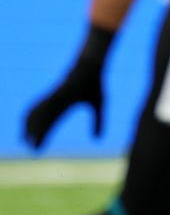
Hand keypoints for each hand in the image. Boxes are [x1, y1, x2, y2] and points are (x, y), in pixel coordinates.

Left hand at [24, 26, 113, 149]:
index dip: (44, 135)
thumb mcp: (99, 105)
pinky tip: (28, 124)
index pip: (51, 123)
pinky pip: (42, 105)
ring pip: (39, 114)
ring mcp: (54, 97)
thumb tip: (96, 139)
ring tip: (26, 139)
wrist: (91, 66)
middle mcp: (56, 102)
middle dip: (35, 133)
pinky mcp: (55, 92)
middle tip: (31, 147)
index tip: (39, 147)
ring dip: (31, 127)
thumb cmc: (95, 84)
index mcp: (64, 106)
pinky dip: (35, 115)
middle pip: (42, 120)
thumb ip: (98, 122)